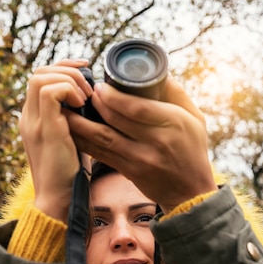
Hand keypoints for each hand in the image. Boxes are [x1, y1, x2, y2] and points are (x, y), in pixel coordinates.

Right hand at [19, 59, 92, 221]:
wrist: (58, 199)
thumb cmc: (69, 173)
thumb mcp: (70, 140)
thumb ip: (73, 121)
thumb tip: (95, 102)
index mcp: (33, 117)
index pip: (40, 77)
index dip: (63, 68)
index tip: (86, 71)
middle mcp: (29, 117)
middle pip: (38, 72)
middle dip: (67, 69)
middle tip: (89, 83)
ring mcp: (34, 122)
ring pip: (41, 77)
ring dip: (69, 80)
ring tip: (86, 97)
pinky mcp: (45, 129)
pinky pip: (50, 92)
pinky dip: (68, 91)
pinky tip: (82, 105)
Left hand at [67, 75, 216, 212]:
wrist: (191, 192)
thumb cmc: (193, 149)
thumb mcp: (194, 117)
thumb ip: (175, 93)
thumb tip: (154, 70)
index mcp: (172, 123)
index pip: (136, 107)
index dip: (113, 96)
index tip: (101, 86)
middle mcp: (155, 142)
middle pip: (115, 120)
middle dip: (95, 103)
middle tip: (84, 92)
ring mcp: (139, 159)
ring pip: (102, 138)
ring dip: (81, 123)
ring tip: (67, 109)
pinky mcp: (128, 172)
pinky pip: (100, 154)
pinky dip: (84, 141)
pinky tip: (71, 131)